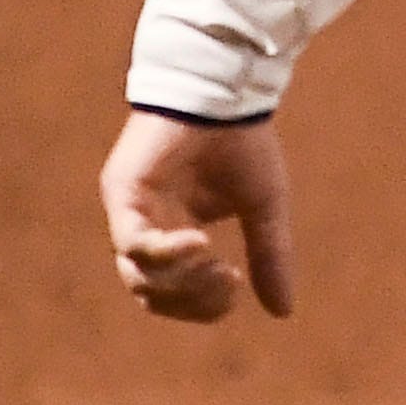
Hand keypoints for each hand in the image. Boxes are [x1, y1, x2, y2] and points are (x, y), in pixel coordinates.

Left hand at [99, 111, 296, 322]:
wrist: (225, 93)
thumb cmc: (242, 144)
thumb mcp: (264, 208)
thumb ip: (269, 256)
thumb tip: (283, 312)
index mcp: (175, 231)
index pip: (174, 292)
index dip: (203, 303)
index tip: (237, 285)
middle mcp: (146, 226)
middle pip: (151, 292)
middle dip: (192, 299)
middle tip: (229, 280)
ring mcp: (130, 211)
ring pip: (138, 274)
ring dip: (181, 281)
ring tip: (216, 265)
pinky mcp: (122, 192)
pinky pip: (132, 241)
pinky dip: (165, 252)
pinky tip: (200, 244)